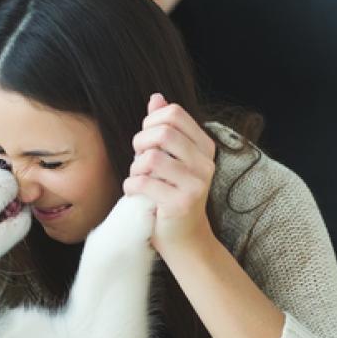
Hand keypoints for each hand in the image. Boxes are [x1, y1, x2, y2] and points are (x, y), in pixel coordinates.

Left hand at [123, 93, 216, 254]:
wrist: (184, 240)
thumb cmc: (171, 196)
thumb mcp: (170, 159)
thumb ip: (165, 129)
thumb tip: (157, 97)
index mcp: (205, 147)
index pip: (174, 114)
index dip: (150, 122)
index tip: (146, 142)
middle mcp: (205, 163)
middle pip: (162, 133)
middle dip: (140, 143)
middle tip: (139, 161)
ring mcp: (196, 184)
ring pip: (151, 158)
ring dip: (135, 169)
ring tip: (139, 180)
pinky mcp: (181, 204)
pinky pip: (143, 183)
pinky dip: (131, 187)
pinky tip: (136, 194)